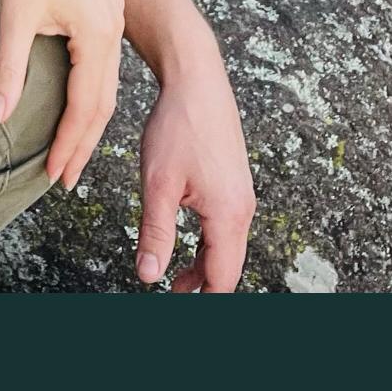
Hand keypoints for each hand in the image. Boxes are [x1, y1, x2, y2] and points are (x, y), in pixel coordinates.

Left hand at [0, 0, 125, 191]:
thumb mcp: (13, 15)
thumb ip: (7, 72)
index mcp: (98, 31)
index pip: (86, 105)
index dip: (69, 144)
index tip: (53, 176)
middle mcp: (113, 23)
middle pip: (104, 99)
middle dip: (84, 141)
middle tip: (65, 178)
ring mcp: (112, 10)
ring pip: (107, 78)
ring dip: (89, 116)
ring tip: (71, 148)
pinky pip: (105, 57)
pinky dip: (92, 87)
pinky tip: (77, 97)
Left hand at [135, 48, 254, 291]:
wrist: (197, 80)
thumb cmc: (178, 125)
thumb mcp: (157, 183)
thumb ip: (155, 233)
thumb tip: (149, 277)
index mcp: (228, 213)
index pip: (221, 279)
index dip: (202, 302)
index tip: (179, 310)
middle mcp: (242, 208)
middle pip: (226, 267)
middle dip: (202, 290)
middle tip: (175, 304)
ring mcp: (241, 195)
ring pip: (225, 248)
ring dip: (202, 268)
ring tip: (175, 286)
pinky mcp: (233, 184)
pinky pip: (224, 228)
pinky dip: (207, 246)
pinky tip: (185, 248)